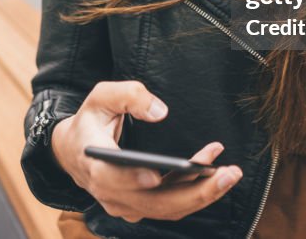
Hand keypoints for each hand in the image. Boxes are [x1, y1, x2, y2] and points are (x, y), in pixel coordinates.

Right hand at [50, 80, 242, 222]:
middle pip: (155, 203)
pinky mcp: (142, 206)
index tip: (154, 175)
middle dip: (195, 192)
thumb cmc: (91, 121)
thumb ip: (127, 95)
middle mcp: (111, 194)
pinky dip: (195, 189)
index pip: (112, 179)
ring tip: (230, 172)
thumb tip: (159, 111)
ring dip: (202, 192)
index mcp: (95, 167)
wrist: (75, 151)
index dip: (132, 180)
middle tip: (226, 175)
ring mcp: (127, 204)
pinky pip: (171, 203)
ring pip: (168, 208)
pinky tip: (213, 167)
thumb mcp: (100, 97)